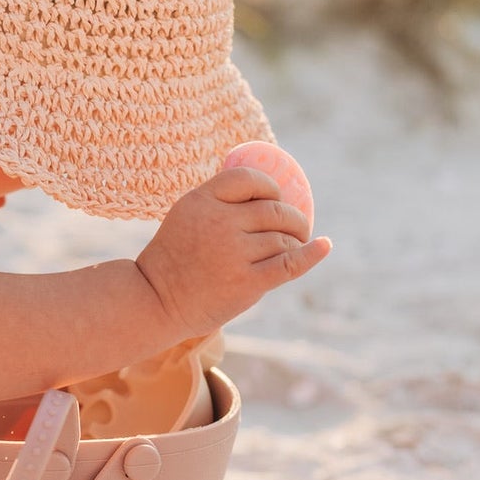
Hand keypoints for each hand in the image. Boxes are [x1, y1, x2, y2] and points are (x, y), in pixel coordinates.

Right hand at [135, 165, 330, 341]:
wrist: (155, 300)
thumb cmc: (174, 258)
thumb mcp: (186, 215)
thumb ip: (218, 201)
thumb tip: (264, 190)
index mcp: (202, 200)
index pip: (249, 178)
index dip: (269, 187)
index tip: (274, 199)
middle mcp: (219, 223)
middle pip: (274, 210)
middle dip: (291, 217)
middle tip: (294, 227)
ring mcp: (234, 253)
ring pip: (283, 239)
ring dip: (293, 242)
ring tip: (291, 247)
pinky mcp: (247, 282)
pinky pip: (291, 263)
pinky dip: (312, 254)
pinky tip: (323, 246)